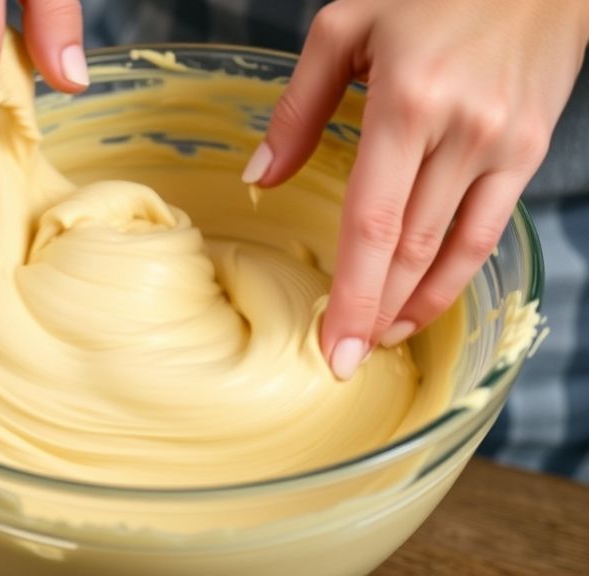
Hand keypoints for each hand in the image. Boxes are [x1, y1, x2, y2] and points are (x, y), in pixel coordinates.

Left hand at [243, 0, 588, 378]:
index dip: (353, 294)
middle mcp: (460, 131)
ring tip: (381, 339)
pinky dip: (457, 274)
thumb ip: (299, 108)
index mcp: (406, 102)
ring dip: (415, 304)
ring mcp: (502, 145)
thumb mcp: (346, 27)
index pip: (372, 222)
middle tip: (345, 359)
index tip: (332, 347)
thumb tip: (260, 176)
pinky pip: (489, 229)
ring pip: (451, 249)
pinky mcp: (529, 149)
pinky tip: (427, 301)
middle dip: (376, 313)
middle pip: (410, 248)